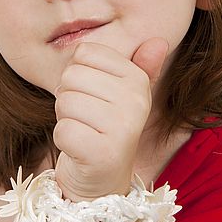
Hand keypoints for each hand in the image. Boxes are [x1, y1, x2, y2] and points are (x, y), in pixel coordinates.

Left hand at [53, 37, 168, 201]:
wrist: (102, 180)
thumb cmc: (104, 129)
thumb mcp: (121, 94)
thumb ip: (137, 66)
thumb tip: (158, 41)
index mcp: (137, 80)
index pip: (84, 53)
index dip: (78, 73)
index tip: (92, 95)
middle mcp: (135, 101)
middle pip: (71, 75)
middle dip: (68, 97)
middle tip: (85, 117)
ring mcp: (122, 127)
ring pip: (64, 101)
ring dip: (65, 119)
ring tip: (84, 131)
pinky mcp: (102, 152)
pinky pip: (62, 129)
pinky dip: (63, 141)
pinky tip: (80, 149)